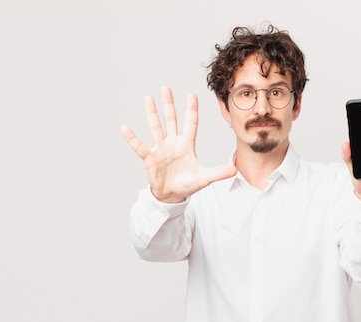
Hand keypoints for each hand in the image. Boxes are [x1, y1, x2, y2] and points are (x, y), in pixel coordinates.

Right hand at [120, 86, 236, 202]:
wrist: (172, 195)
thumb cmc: (188, 184)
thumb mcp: (204, 178)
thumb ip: (218, 173)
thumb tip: (235, 171)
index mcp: (187, 145)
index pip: (190, 124)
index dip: (191, 110)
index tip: (192, 95)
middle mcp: (173, 143)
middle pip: (171, 119)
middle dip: (169, 104)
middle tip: (166, 87)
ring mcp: (161, 149)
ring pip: (156, 127)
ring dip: (151, 113)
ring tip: (148, 97)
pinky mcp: (150, 158)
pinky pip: (140, 146)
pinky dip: (132, 138)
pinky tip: (125, 127)